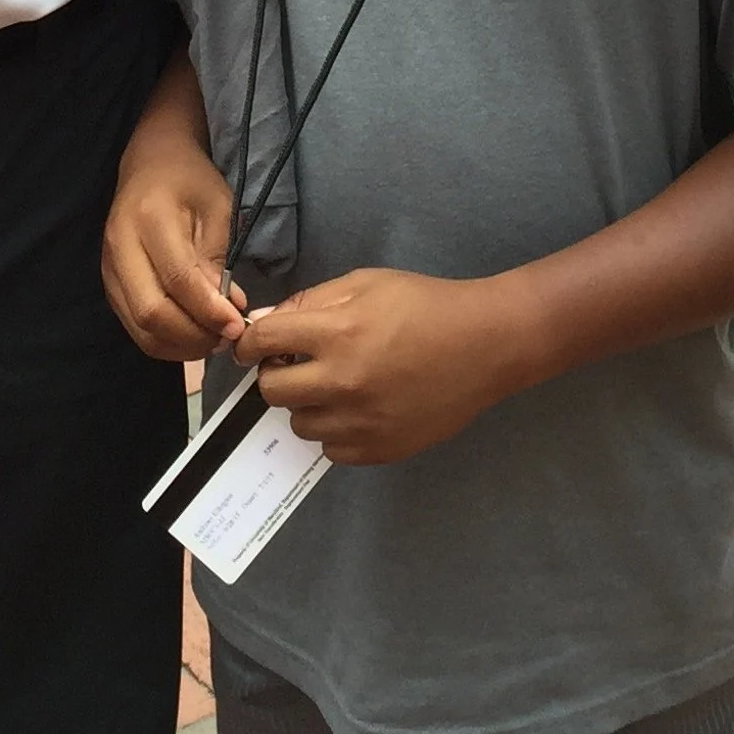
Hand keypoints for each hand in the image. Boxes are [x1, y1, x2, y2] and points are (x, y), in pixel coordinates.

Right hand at [104, 129, 243, 360]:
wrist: (150, 161)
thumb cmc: (191, 180)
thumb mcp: (218, 208)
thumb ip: (218, 260)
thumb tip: (227, 312)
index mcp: (151, 216)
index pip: (177, 278)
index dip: (209, 311)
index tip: (239, 326)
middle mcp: (120, 245)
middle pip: (151, 312)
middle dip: (193, 336)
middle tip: (226, 337)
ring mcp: (109, 267)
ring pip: (140, 327)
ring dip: (180, 345)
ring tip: (212, 338)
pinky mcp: (109, 283)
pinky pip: (134, 326)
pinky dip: (165, 340)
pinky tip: (191, 333)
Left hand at [234, 269, 510, 464]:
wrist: (485, 345)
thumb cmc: (425, 304)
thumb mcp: (366, 283)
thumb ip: (312, 302)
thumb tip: (266, 324)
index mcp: (336, 333)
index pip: (263, 342)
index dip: (248, 343)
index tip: (250, 347)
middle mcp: (342, 382)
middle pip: (273, 390)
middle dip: (275, 373)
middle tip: (297, 365)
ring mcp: (361, 422)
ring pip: (300, 423)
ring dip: (307, 404)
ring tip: (334, 386)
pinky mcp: (381, 449)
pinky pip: (331, 451)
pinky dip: (335, 432)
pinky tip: (357, 409)